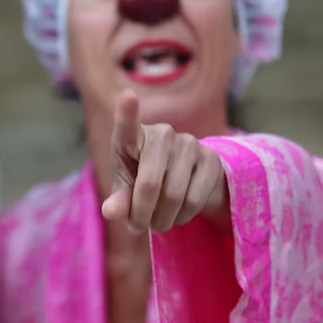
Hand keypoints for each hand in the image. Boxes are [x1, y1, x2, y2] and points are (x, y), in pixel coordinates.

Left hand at [101, 89, 228, 232]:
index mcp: (134, 137)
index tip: (127, 96)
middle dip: (142, 213)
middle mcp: (162, 134)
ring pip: (173, 196)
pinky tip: (177, 214)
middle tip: (139, 226)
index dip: (127, 112)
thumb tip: (110, 212)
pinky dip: (182, 217)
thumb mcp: (127, 189)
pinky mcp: (211, 159)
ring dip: (162, 220)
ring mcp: (190, 144)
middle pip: (150, 184)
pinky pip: (194, 200)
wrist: (186, 178)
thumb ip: (119, 199)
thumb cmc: (145, 178)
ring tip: (158, 222)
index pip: (128, 126)